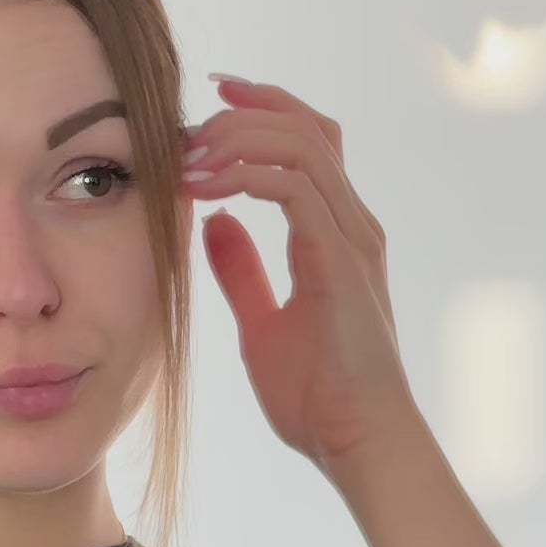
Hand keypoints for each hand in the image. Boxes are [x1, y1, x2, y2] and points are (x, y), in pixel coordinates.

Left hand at [182, 75, 413, 476]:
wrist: (358, 445)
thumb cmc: (320, 398)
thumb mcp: (263, 324)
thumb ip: (242, 272)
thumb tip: (215, 223)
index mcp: (337, 233)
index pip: (310, 141)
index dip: (263, 108)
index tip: (212, 101)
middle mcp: (352, 224)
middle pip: (308, 127)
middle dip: (244, 112)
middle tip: (188, 129)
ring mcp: (352, 239)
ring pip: (302, 145)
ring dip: (238, 139)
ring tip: (188, 159)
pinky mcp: (341, 260)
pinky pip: (296, 188)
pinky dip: (246, 174)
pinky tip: (203, 189)